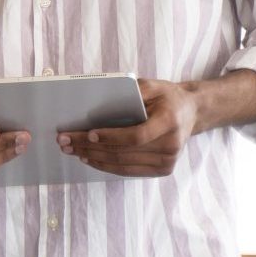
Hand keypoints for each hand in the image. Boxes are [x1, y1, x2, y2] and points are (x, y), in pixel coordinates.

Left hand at [63, 78, 197, 177]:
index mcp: (170, 122)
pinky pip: (128, 170)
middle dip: (90, 146)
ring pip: (122, 163)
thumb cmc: (166, 97)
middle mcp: (171, 145)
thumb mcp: (153, 86)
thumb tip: (99, 99)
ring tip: (71, 150)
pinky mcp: (163, 169)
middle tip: (64, 141)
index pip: (136, 136)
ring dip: (93, 157)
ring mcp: (168, 161)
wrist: (191, 112)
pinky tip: (89, 158)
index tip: (89, 133)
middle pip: (124, 151)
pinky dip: (106, 165)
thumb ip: (132, 91)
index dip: (111, 137)